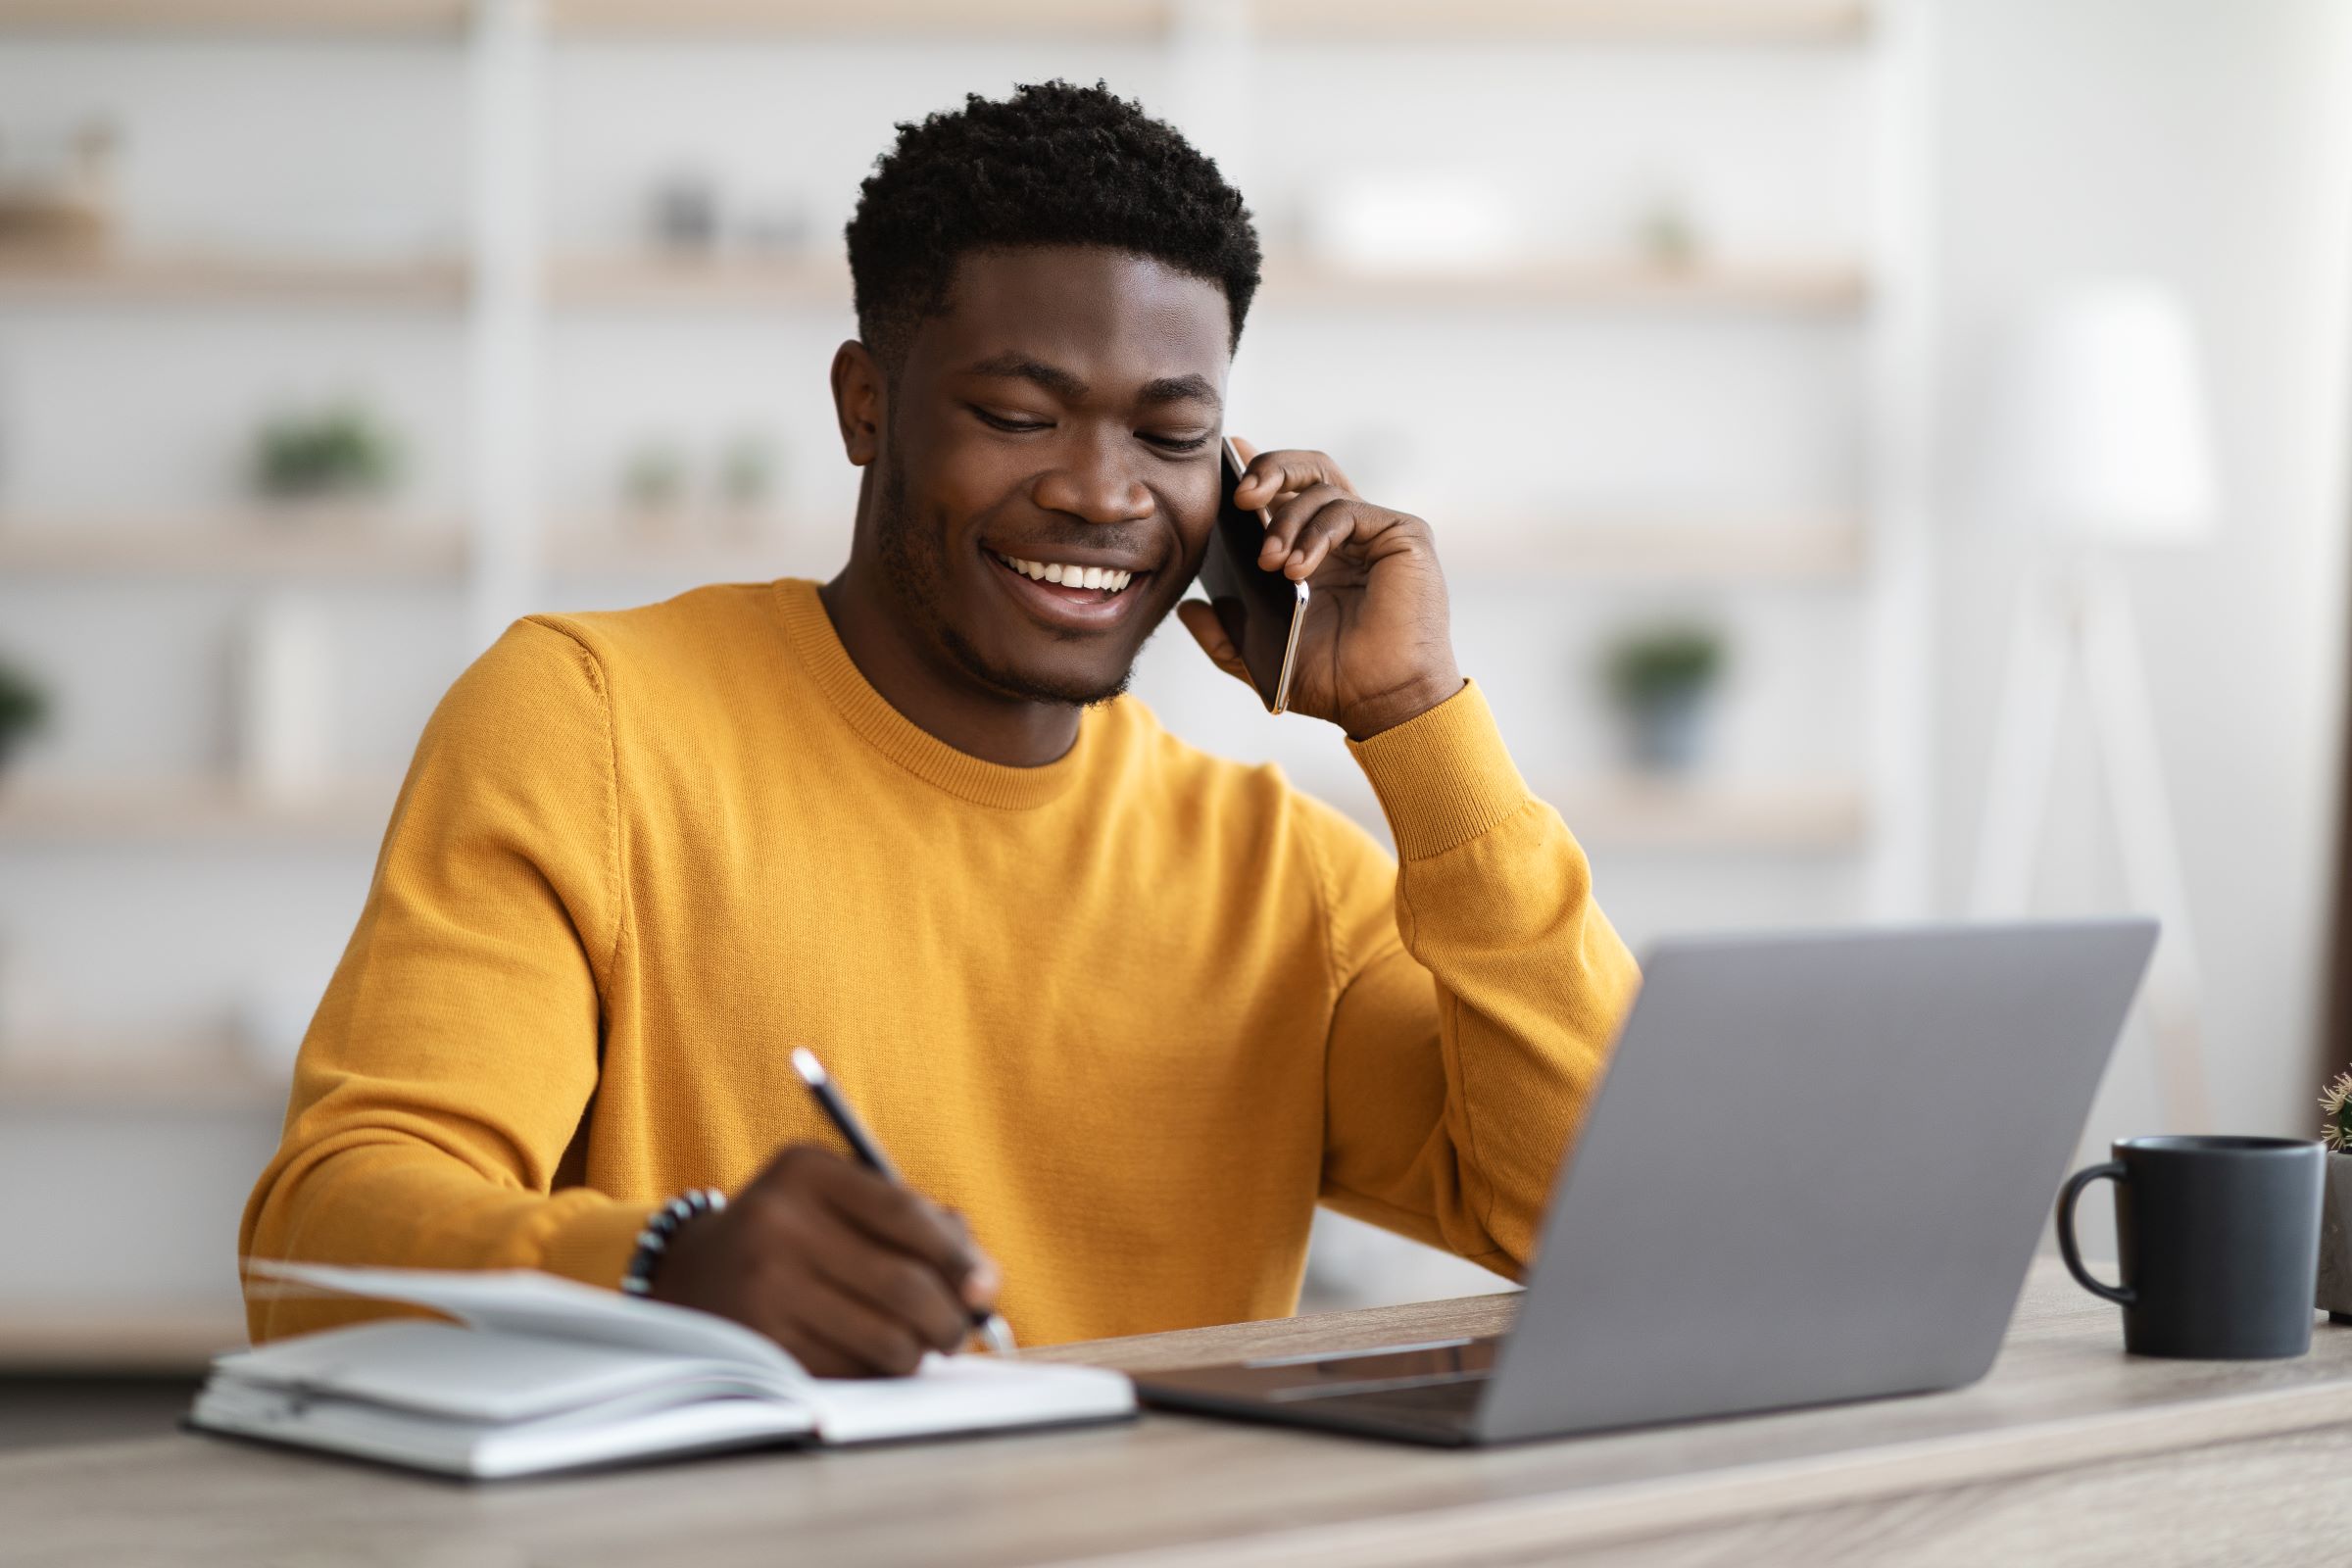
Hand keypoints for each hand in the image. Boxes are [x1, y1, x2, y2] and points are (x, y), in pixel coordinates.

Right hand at [647, 1144, 1001, 1377]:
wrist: (693, 1273)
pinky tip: (876, 1358)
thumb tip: (983, 1279)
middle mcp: (777, 1224)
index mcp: (805, 1171)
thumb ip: (915, 1221)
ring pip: (885, 1338)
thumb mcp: (839, 1198)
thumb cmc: (796, 1231)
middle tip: (961, 1329)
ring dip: (920, 1351)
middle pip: (902, 1284)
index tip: (986, 1286)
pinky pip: (852, 1370)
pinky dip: (879, 1370)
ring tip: (923, 1345)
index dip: (956, 1255)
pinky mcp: (761, 1345)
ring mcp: (764, 1288)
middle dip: (950, 1317)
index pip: (903, 1214)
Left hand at [1176, 439, 1463, 739]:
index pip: (1286, 493)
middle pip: (1307, 471)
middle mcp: (1347, 534)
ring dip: (1285, 521)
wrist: (1382, 705)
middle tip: (1239, 496)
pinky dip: (1316, 533)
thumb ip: (1222, 634)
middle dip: (1268, 469)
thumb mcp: (1260, 658)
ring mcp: (1375, 531)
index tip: (1226, 458)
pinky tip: (1297, 567)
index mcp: (1316, 552)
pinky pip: (1348, 510)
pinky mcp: (1403, 534)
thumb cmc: (1334, 683)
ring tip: (1268, 562)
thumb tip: (1187, 608)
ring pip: (1322, 487)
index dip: (1258, 469)